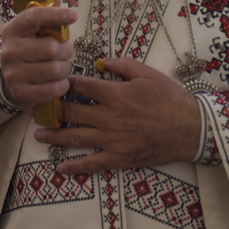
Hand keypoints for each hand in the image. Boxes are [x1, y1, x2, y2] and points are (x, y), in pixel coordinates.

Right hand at [0, 6, 74, 110]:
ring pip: (56, 69)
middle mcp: (10, 51)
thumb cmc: (29, 49)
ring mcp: (13, 73)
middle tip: (62, 52)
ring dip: (64, 69)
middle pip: (52, 48)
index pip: (34, 17)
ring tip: (57, 67)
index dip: (55, 14)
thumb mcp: (34, 29)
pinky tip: (54, 82)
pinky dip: (61, 85)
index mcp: (13, 29)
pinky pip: (54, 88)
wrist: (9, 80)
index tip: (73, 15)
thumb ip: (46, 10)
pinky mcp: (20, 93)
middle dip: (65, 50)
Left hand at [35, 57, 200, 175]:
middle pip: (72, 111)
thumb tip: (101, 61)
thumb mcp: (148, 73)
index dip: (64, 82)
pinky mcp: (119, 158)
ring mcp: (111, 139)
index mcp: (114, 94)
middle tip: (40, 107)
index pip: (81, 86)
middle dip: (53, 108)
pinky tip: (60, 167)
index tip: (52, 80)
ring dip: (55, 135)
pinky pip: (92, 164)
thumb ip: (122, 65)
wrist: (189, 128)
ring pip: (75, 137)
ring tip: (39, 134)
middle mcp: (108, 117)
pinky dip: (74, 166)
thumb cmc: (170, 98)